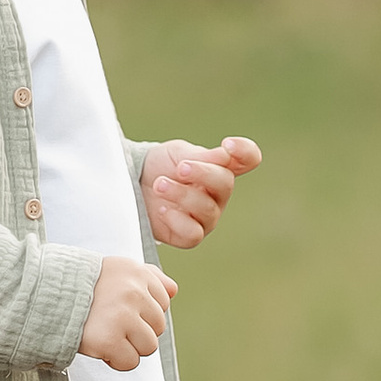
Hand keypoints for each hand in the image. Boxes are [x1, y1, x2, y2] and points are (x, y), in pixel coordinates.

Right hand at [79, 253, 174, 372]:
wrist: (44, 297)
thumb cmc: (83, 286)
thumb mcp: (116, 270)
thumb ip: (148, 276)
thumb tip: (174, 291)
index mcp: (137, 272)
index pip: (163, 302)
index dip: (142, 311)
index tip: (118, 307)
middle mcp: (134, 292)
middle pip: (159, 327)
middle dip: (137, 330)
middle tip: (110, 323)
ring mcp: (122, 316)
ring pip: (149, 346)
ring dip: (129, 347)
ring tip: (107, 334)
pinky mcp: (108, 340)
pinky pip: (130, 362)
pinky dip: (116, 360)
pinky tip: (100, 346)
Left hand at [140, 136, 262, 249]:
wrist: (132, 185)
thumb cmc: (159, 167)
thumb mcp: (177, 153)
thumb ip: (202, 156)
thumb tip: (226, 156)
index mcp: (220, 168)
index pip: (248, 159)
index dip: (245, 152)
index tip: (226, 144)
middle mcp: (218, 193)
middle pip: (226, 183)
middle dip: (202, 173)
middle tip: (180, 168)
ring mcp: (206, 216)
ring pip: (207, 208)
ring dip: (181, 194)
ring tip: (159, 184)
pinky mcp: (190, 235)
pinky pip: (193, 233)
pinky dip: (176, 219)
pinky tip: (161, 208)